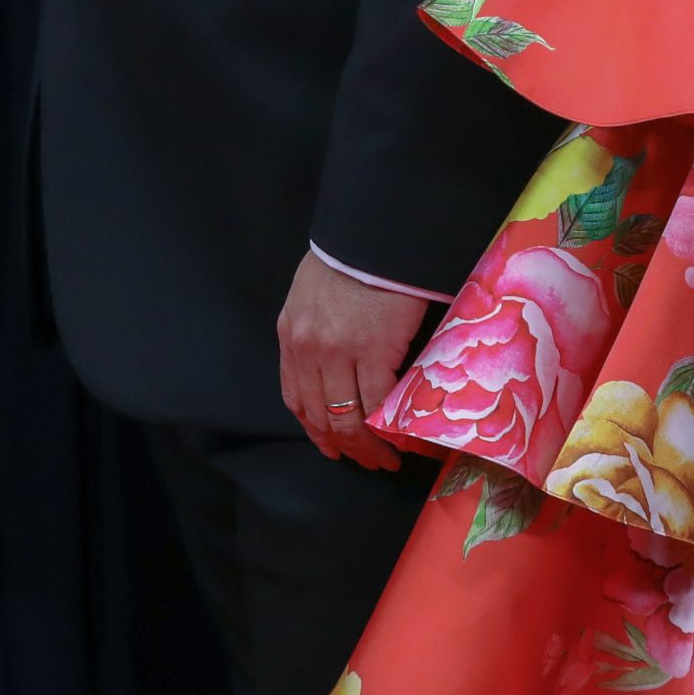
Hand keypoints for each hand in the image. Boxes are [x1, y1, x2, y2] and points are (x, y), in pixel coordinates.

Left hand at [276, 254, 423, 468]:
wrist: (373, 231)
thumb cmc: (351, 255)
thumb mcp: (313, 293)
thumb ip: (315, 329)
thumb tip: (336, 361)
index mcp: (291, 334)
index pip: (296, 398)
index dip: (315, 430)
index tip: (332, 447)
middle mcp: (307, 349)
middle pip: (321, 416)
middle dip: (344, 447)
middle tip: (368, 462)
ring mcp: (337, 352)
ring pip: (348, 418)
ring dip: (368, 447)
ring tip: (387, 459)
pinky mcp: (372, 350)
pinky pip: (378, 403)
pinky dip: (390, 427)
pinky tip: (403, 437)